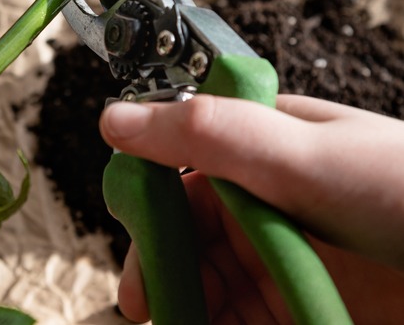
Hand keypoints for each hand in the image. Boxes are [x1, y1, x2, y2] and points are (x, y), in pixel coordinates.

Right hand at [100, 94, 403, 322]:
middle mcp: (264, 203)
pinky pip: (241, 319)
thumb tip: (116, 119)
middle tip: (152, 310)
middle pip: (186, 240)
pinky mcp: (301, 304)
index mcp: (259, 152)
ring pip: (209, 285)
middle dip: (164, 274)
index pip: (177, 177)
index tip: (138, 265)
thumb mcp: (307, 156)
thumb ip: (210, 134)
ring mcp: (284, 258)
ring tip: (185, 324)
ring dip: (190, 307)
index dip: (149, 219)